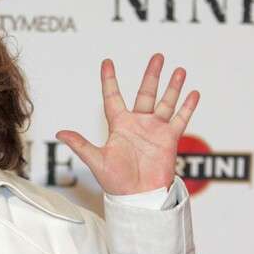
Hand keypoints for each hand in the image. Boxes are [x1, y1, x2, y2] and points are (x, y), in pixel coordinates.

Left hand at [56, 53, 198, 194]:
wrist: (137, 197)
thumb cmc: (115, 182)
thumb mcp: (96, 160)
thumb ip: (80, 144)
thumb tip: (59, 133)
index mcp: (118, 126)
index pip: (113, 97)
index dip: (109, 80)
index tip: (107, 62)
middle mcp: (137, 124)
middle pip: (145, 93)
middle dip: (152, 75)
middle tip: (157, 56)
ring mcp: (154, 130)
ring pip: (165, 102)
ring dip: (172, 87)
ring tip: (179, 70)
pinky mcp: (169, 139)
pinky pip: (180, 119)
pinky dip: (187, 107)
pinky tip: (194, 93)